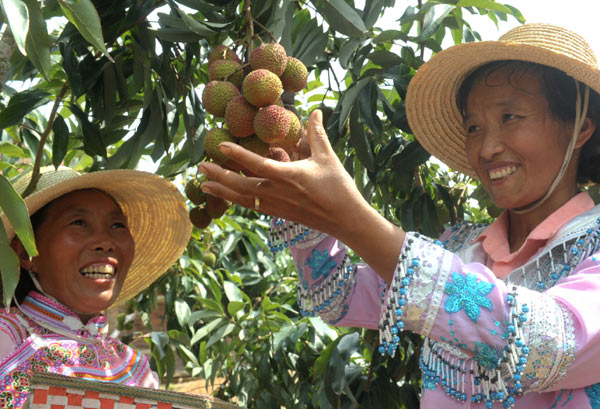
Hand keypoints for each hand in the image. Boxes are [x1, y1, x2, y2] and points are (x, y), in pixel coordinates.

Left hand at [197, 110, 364, 239]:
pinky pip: (252, 206)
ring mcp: (276, 205)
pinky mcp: (278, 213)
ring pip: (242, 199)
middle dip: (219, 176)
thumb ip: (317, 134)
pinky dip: (236, 200)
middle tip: (201, 167)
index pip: (257, 164)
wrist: (345, 220)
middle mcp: (277, 193)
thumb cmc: (338, 188)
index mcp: (288, 176)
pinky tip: (228, 196)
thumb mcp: (328, 157)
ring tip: (204, 184)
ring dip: (222, 191)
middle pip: (241, 186)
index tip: (221, 145)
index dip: (238, 155)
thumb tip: (315, 111)